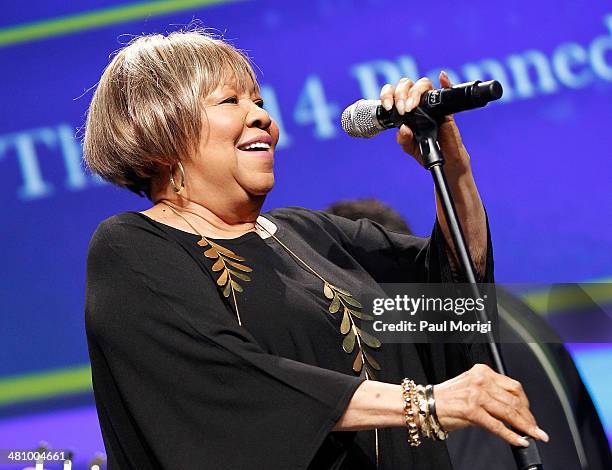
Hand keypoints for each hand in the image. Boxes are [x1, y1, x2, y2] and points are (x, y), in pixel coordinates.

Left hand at [379, 72, 470, 173]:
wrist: (444, 159)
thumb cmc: (424, 150)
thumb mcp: (408, 147)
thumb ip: (403, 139)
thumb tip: (403, 128)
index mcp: (403, 109)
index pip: (393, 93)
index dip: (387, 95)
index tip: (388, 107)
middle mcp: (416, 102)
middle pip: (406, 85)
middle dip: (401, 95)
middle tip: (403, 110)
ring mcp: (431, 103)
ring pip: (423, 84)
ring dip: (415, 92)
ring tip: (411, 107)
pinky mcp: (445, 108)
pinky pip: (446, 90)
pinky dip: (445, 81)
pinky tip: (442, 77)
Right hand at [433, 363, 549, 446]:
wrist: (427, 405)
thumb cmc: (447, 399)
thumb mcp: (471, 387)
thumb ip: (492, 393)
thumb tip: (514, 410)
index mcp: (482, 372)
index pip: (513, 386)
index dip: (526, 403)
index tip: (531, 414)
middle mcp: (480, 381)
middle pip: (514, 400)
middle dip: (528, 417)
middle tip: (536, 429)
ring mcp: (476, 395)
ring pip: (509, 412)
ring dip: (525, 426)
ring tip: (534, 435)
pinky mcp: (472, 410)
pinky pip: (497, 425)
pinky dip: (511, 435)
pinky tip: (519, 440)